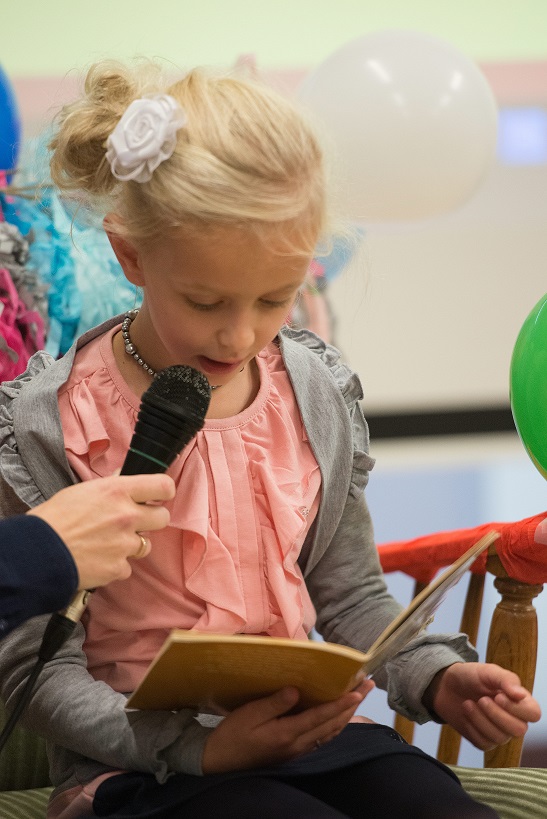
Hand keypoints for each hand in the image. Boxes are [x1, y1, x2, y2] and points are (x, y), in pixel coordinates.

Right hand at [27, 474, 174, 588]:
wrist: (37, 552)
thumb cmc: (53, 519)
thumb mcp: (82, 491)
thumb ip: (110, 487)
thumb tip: (124, 480)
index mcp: (118, 491)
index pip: (163, 486)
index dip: (164, 491)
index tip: (158, 496)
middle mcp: (127, 516)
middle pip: (163, 517)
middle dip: (151, 520)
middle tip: (133, 523)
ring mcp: (125, 544)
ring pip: (146, 545)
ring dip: (132, 545)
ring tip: (107, 544)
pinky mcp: (118, 568)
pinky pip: (126, 566)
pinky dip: (115, 566)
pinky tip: (97, 560)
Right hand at [202, 678, 374, 772]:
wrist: (221, 762)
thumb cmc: (232, 735)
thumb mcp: (249, 715)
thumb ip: (274, 703)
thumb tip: (296, 690)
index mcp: (287, 734)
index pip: (321, 717)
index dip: (341, 703)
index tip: (358, 691)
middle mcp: (298, 744)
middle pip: (333, 724)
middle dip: (352, 704)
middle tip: (368, 684)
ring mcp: (298, 750)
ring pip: (331, 732)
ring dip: (348, 714)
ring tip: (359, 695)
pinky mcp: (294, 751)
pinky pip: (323, 737)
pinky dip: (336, 724)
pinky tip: (339, 715)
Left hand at [426, 662, 540, 749]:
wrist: (446, 686)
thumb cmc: (470, 676)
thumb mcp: (487, 671)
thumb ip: (506, 680)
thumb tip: (520, 695)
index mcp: (519, 701)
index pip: (534, 714)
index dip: (518, 708)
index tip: (498, 696)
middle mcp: (513, 719)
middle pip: (519, 730)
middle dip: (496, 715)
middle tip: (481, 699)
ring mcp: (499, 732)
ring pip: (499, 738)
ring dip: (480, 719)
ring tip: (468, 703)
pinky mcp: (483, 740)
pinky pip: (483, 743)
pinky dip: (471, 727)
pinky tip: (466, 713)